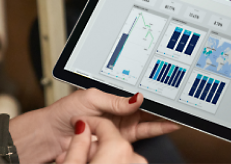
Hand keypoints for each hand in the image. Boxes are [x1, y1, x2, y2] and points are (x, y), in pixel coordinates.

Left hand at [9, 89, 178, 162]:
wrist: (52, 136)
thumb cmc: (65, 113)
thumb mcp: (91, 98)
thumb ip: (115, 100)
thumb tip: (136, 97)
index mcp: (113, 96)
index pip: (137, 93)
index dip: (152, 91)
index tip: (167, 90)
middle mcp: (119, 110)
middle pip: (146, 106)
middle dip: (162, 104)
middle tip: (177, 102)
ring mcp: (121, 125)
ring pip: (148, 120)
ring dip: (163, 117)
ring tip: (177, 114)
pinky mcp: (120, 139)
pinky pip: (142, 134)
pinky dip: (157, 129)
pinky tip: (168, 125)